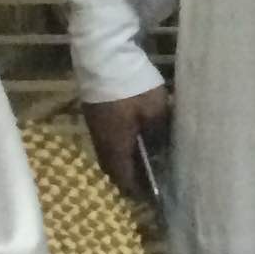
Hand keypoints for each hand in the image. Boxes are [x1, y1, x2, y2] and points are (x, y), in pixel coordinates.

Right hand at [83, 84, 173, 198]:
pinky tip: (133, 138)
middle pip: (113, 167)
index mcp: (115, 145)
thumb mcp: (155, 111)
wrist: (104, 57)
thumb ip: (158, 134)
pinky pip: (107, 138)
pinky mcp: (94, 112)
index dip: (137, 189)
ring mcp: (95, 125)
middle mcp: (100, 141)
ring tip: (143, 160)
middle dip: (129, 176)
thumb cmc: (133, 88)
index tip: (151, 196)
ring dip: (124, 159)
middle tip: (148, 179)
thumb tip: (160, 152)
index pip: (124, 177)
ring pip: (109, 152)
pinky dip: (120, 144)